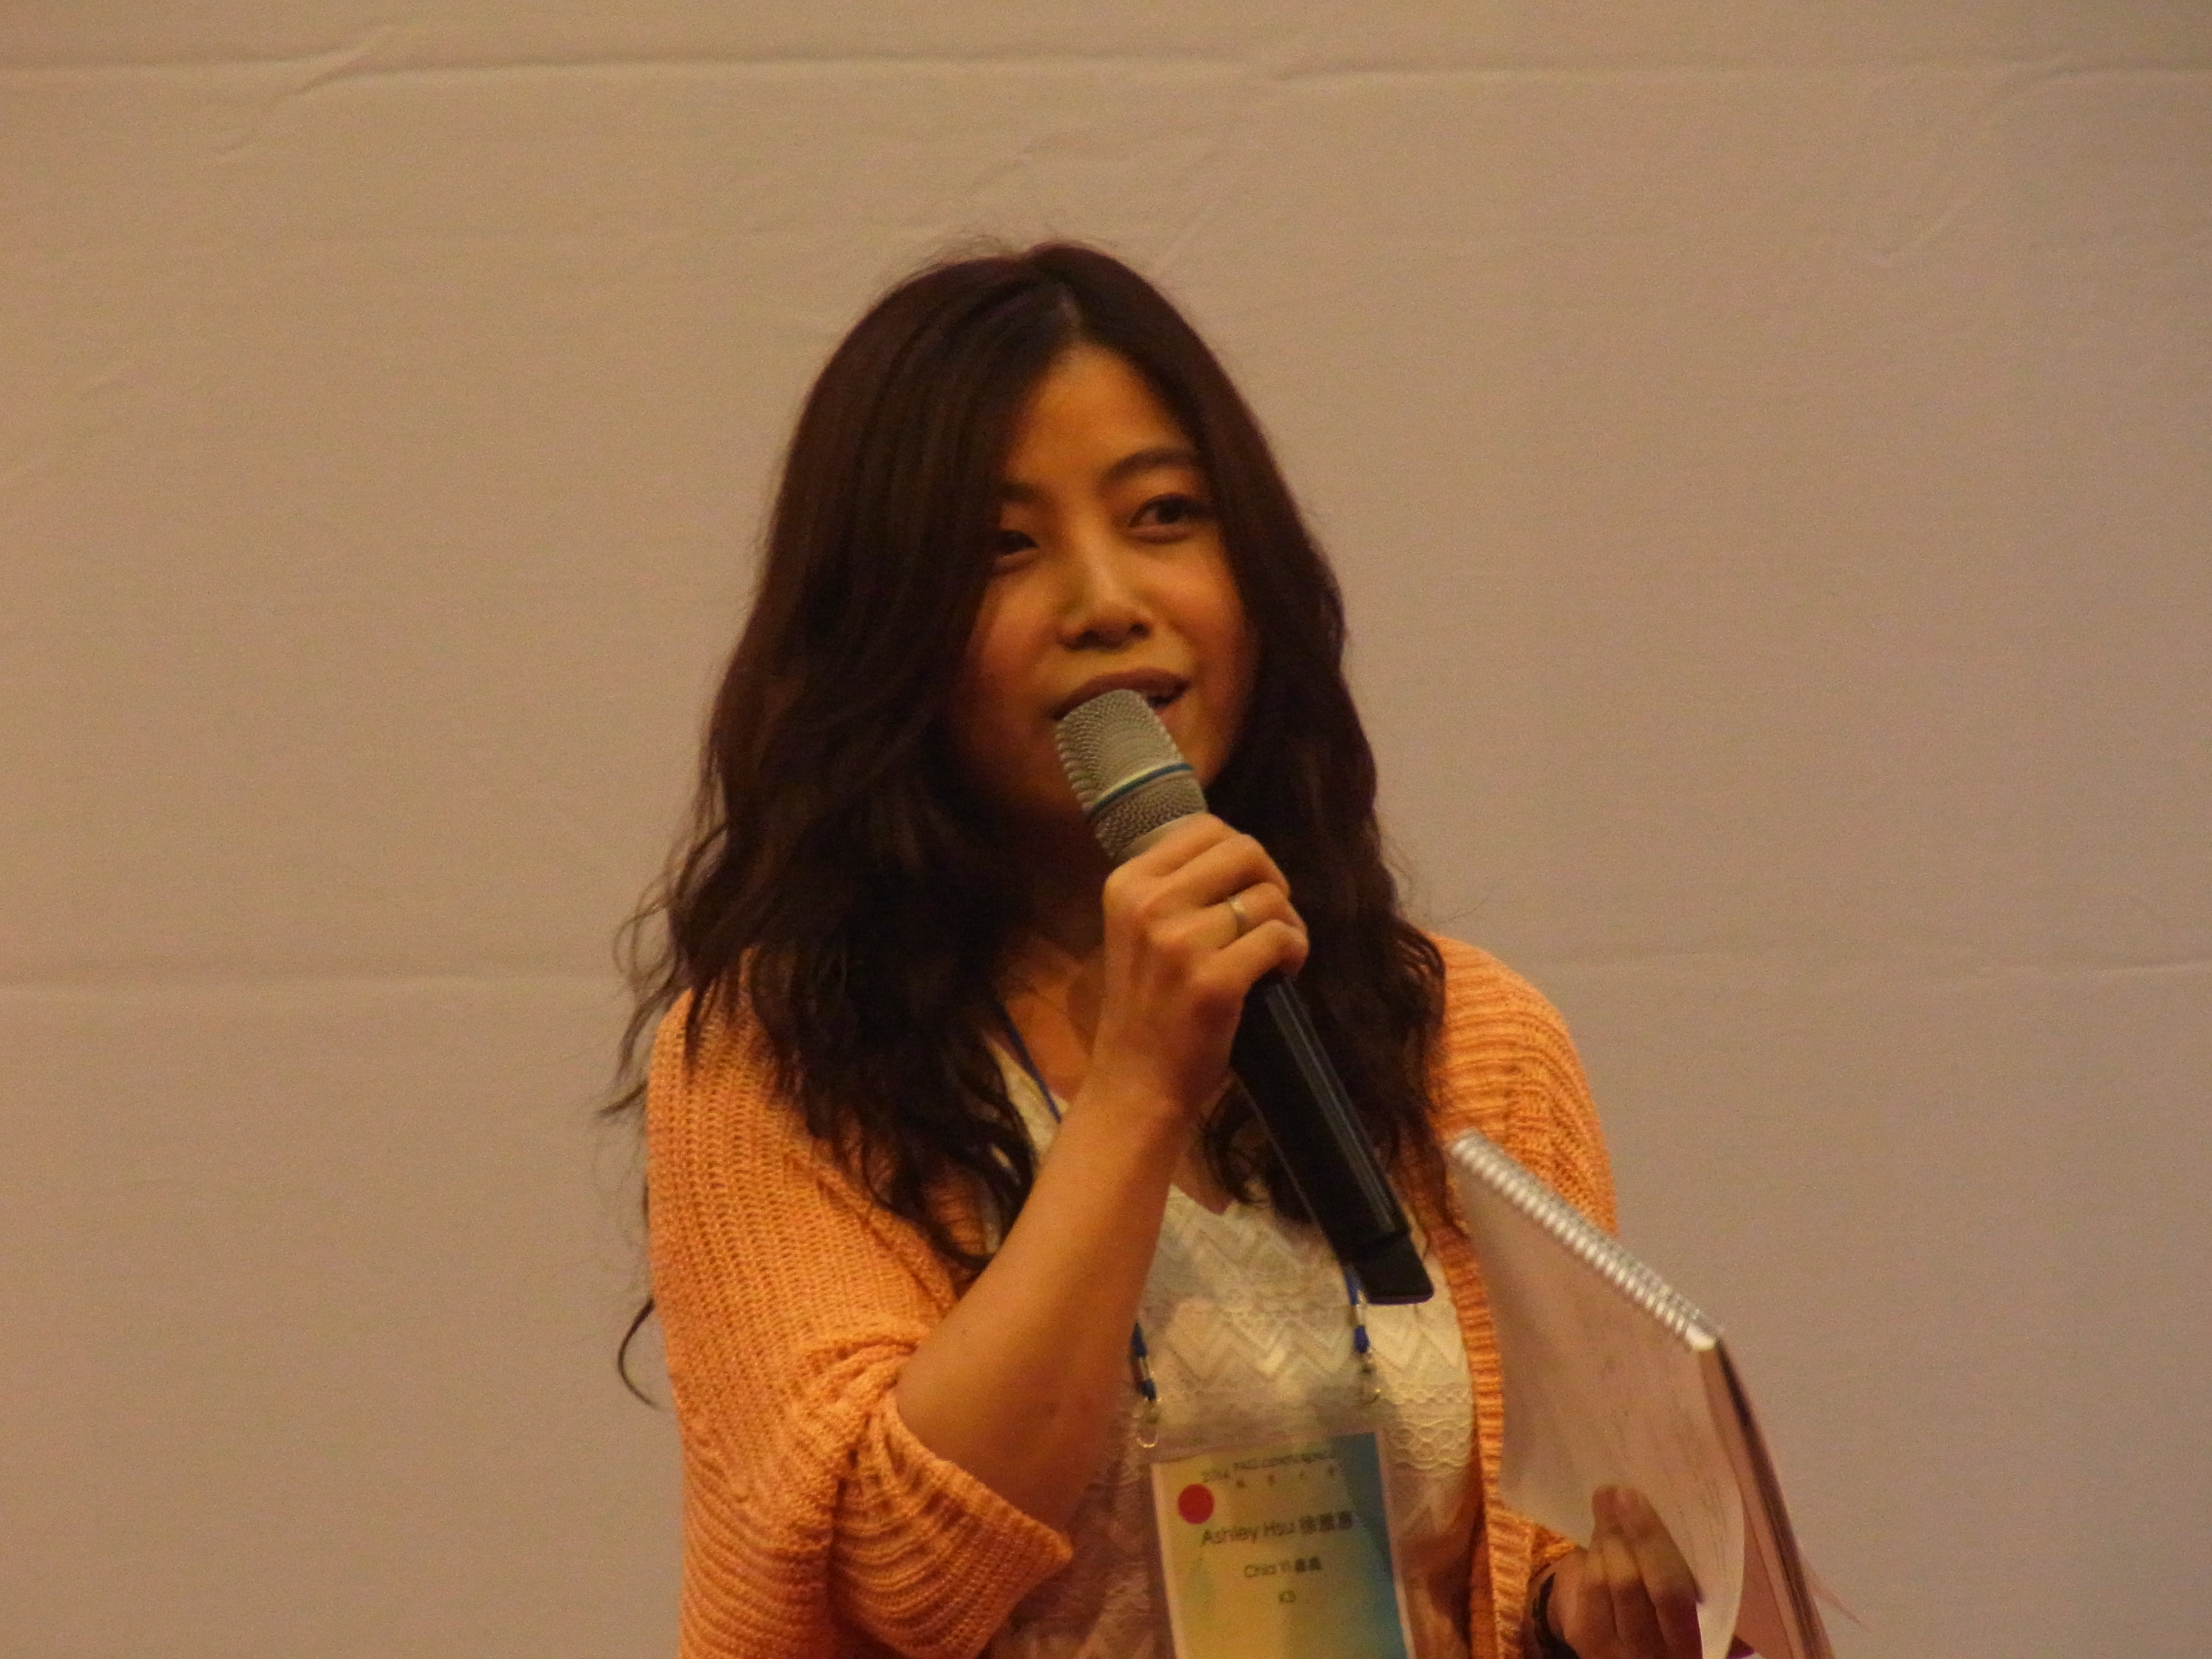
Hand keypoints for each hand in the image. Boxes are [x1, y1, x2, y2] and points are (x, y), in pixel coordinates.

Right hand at [1081, 814, 1307, 1127]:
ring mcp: (1179, 943)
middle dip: (1272, 882)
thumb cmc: (1146, 1006)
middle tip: (1269, 920)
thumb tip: (1243, 853)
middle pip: (1244, 851)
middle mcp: (1148, 904)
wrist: (1135, 1081)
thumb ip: (1177, 887)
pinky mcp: (1213, 982)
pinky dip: (1295, 953)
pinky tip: (1283, 975)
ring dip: (1289, 924)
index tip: (1244, 891)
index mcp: (1127, 883)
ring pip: (1269, 897)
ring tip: (1277, 956)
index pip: (1206, 827)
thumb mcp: (1139, 930)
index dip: (1242, 856)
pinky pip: (1281, 938)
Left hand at [1538, 1486, 1711, 1658]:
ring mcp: (1611, 1649)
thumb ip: (1690, 1585)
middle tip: (1615, 1491)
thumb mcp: (1686, 1618)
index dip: (1651, 1541)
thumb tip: (1690, 1524)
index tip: (1636, 1498)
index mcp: (1688, 1647)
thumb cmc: (1669, 1624)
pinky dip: (1593, 1555)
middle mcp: (1650, 1653)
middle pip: (1630, 1583)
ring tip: (1607, 1505)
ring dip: (1605, 1537)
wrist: (1631, 1656)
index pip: (1671, 1592)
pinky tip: (1600, 1534)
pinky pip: (1586, 1588)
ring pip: (1604, 1581)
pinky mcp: (1583, 1639)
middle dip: (1620, 1530)